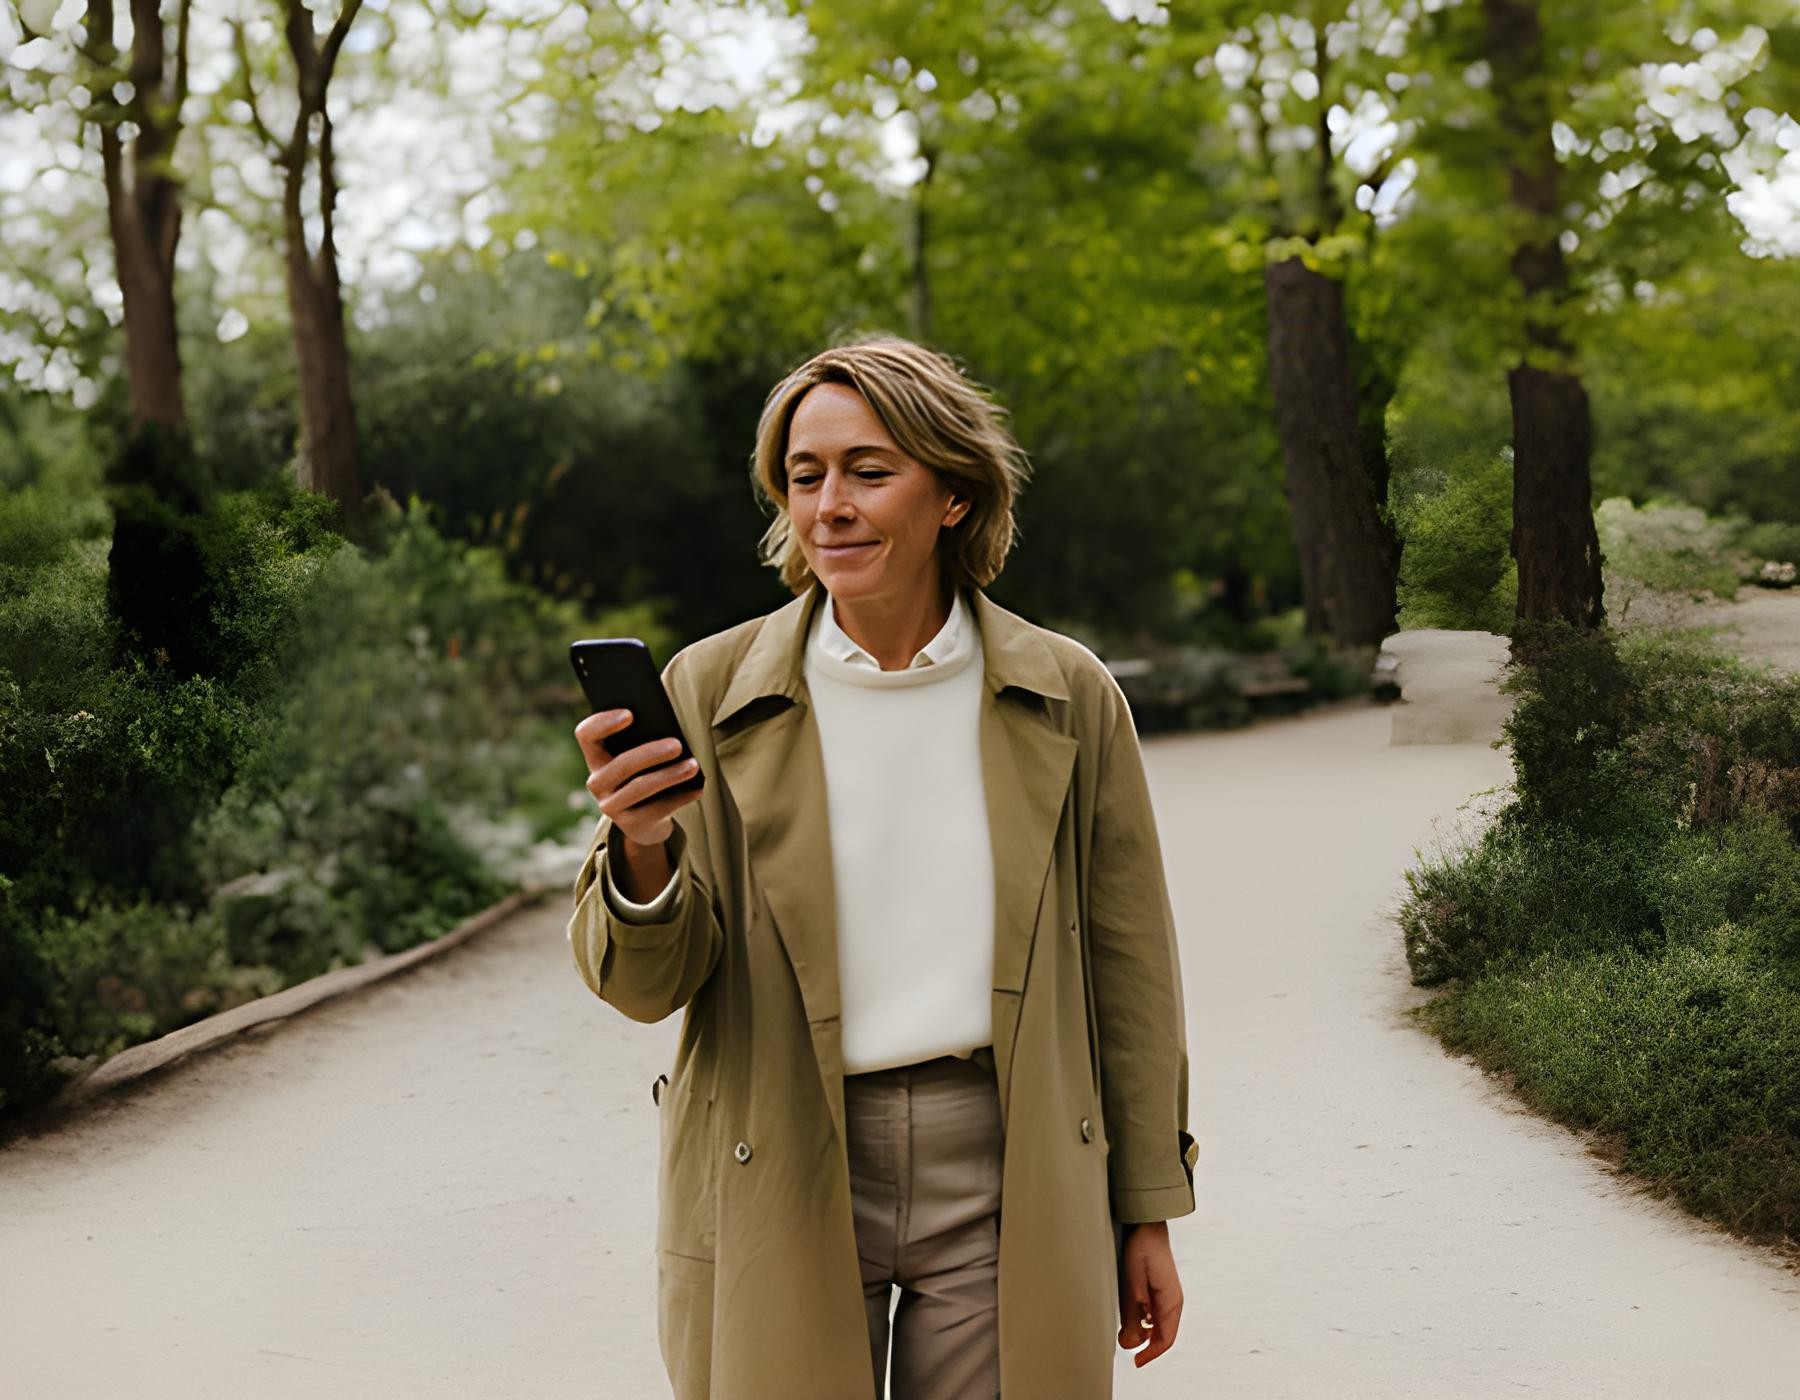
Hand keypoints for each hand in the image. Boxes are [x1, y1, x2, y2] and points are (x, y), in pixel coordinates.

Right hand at [574, 708, 701, 848]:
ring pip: (639, 788)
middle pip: (619, 764)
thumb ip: (644, 740)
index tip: (630, 714)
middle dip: (650, 753)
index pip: (586, 735)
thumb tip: (670, 730)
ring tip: (693, 766)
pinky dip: (680, 797)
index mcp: (596, 756)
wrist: (646, 820)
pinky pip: (657, 809)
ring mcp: (611, 806)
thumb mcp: (640, 756)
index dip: (603, 723)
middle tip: (677, 744)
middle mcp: (597, 782)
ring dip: (669, 775)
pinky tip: (697, 788)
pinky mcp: (630, 825)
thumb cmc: (645, 774)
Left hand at [1117, 1220, 1182, 1365]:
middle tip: (1124, 1342)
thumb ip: (1132, 1313)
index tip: (1136, 1362)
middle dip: (1145, 1345)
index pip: (1165, 1339)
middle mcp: (1173, 1302)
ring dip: (1142, 1333)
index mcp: (1171, 1301)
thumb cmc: (1141, 1249)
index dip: (1151, 1354)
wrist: (1147, 1226)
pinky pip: (1155, 1315)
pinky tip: (1131, 1315)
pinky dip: (1143, 1321)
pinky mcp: (1161, 1291)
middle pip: (1162, 1335)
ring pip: (1158, 1326)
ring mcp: (1168, 1297)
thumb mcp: (1132, 1282)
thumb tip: (1129, 1343)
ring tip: (1124, 1328)